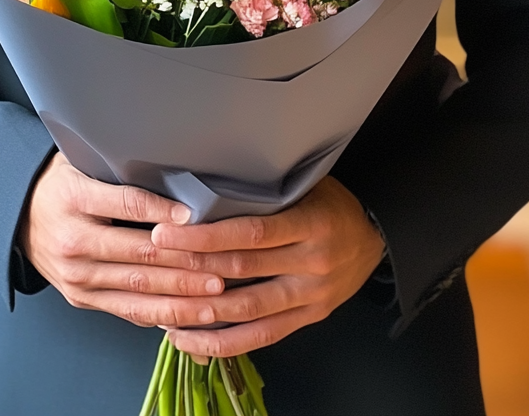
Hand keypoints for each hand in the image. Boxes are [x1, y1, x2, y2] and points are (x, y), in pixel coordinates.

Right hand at [25, 153, 226, 324]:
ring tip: (215, 296)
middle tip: (222, 266)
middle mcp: (74, 240)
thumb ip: (122, 171)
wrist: (18, 214)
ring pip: (137, 289)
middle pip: (138, 255)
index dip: (161, 211)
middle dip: (185, 264)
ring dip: (181, 296)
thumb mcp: (83, 162)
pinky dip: (161, 315)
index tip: (193, 215)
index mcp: (75, 198)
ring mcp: (76, 275)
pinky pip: (126, 310)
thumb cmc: (63, 184)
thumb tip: (175, 173)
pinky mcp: (80, 297)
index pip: (126, 204)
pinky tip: (189, 315)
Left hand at [152, 177, 383, 357]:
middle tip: (153, 266)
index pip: (251, 233)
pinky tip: (191, 340)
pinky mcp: (309, 319)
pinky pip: (263, 337)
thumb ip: (265, 192)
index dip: (206, 236)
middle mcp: (313, 263)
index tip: (166, 233)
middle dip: (193, 268)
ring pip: (250, 311)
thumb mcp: (306, 185)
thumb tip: (204, 188)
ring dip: (203, 313)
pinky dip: (225, 342)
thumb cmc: (330, 202)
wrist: (375, 238)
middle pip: (244, 271)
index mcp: (312, 223)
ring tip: (163, 309)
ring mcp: (312, 296)